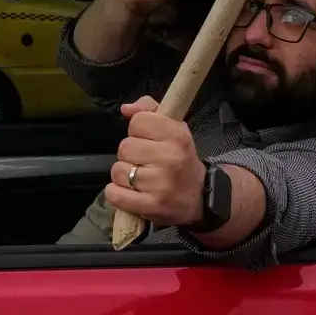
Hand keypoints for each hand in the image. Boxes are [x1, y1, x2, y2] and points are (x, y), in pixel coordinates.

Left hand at [103, 97, 203, 228]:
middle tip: (143, 161)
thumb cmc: (182, 159)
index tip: (147, 140)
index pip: (137, 122)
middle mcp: (169, 158)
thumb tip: (125, 108)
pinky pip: (115, 194)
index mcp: (176, 135)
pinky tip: (129, 192)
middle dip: (130, 155)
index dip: (138, 130)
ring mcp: (159, 184)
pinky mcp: (151, 206)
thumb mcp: (174, 128)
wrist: (199, 197)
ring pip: (118, 171)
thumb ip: (149, 111)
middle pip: (124, 147)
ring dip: (124, 175)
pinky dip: (116, 193)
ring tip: (139, 178)